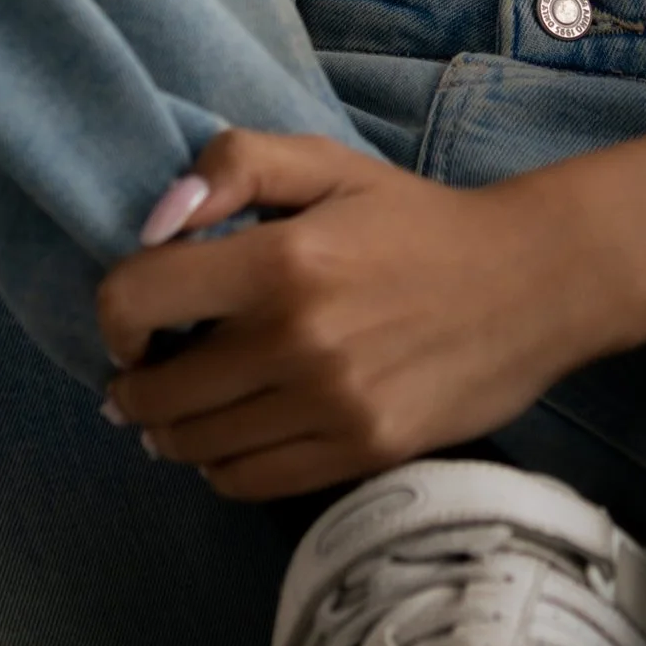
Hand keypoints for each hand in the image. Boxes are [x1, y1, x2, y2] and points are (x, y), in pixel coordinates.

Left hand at [96, 130, 622, 502]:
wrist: (531, 282)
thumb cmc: (415, 219)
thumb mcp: (328, 163)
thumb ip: (235, 167)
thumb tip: (156, 224)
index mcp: (281, 261)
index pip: (135, 302)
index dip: (115, 314)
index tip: (138, 318)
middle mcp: (297, 341)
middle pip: (156, 392)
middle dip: (133, 382)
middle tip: (145, 370)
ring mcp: (331, 408)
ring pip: (195, 446)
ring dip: (170, 430)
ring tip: (183, 406)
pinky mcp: (361, 454)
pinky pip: (248, 481)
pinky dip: (220, 465)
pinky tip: (232, 436)